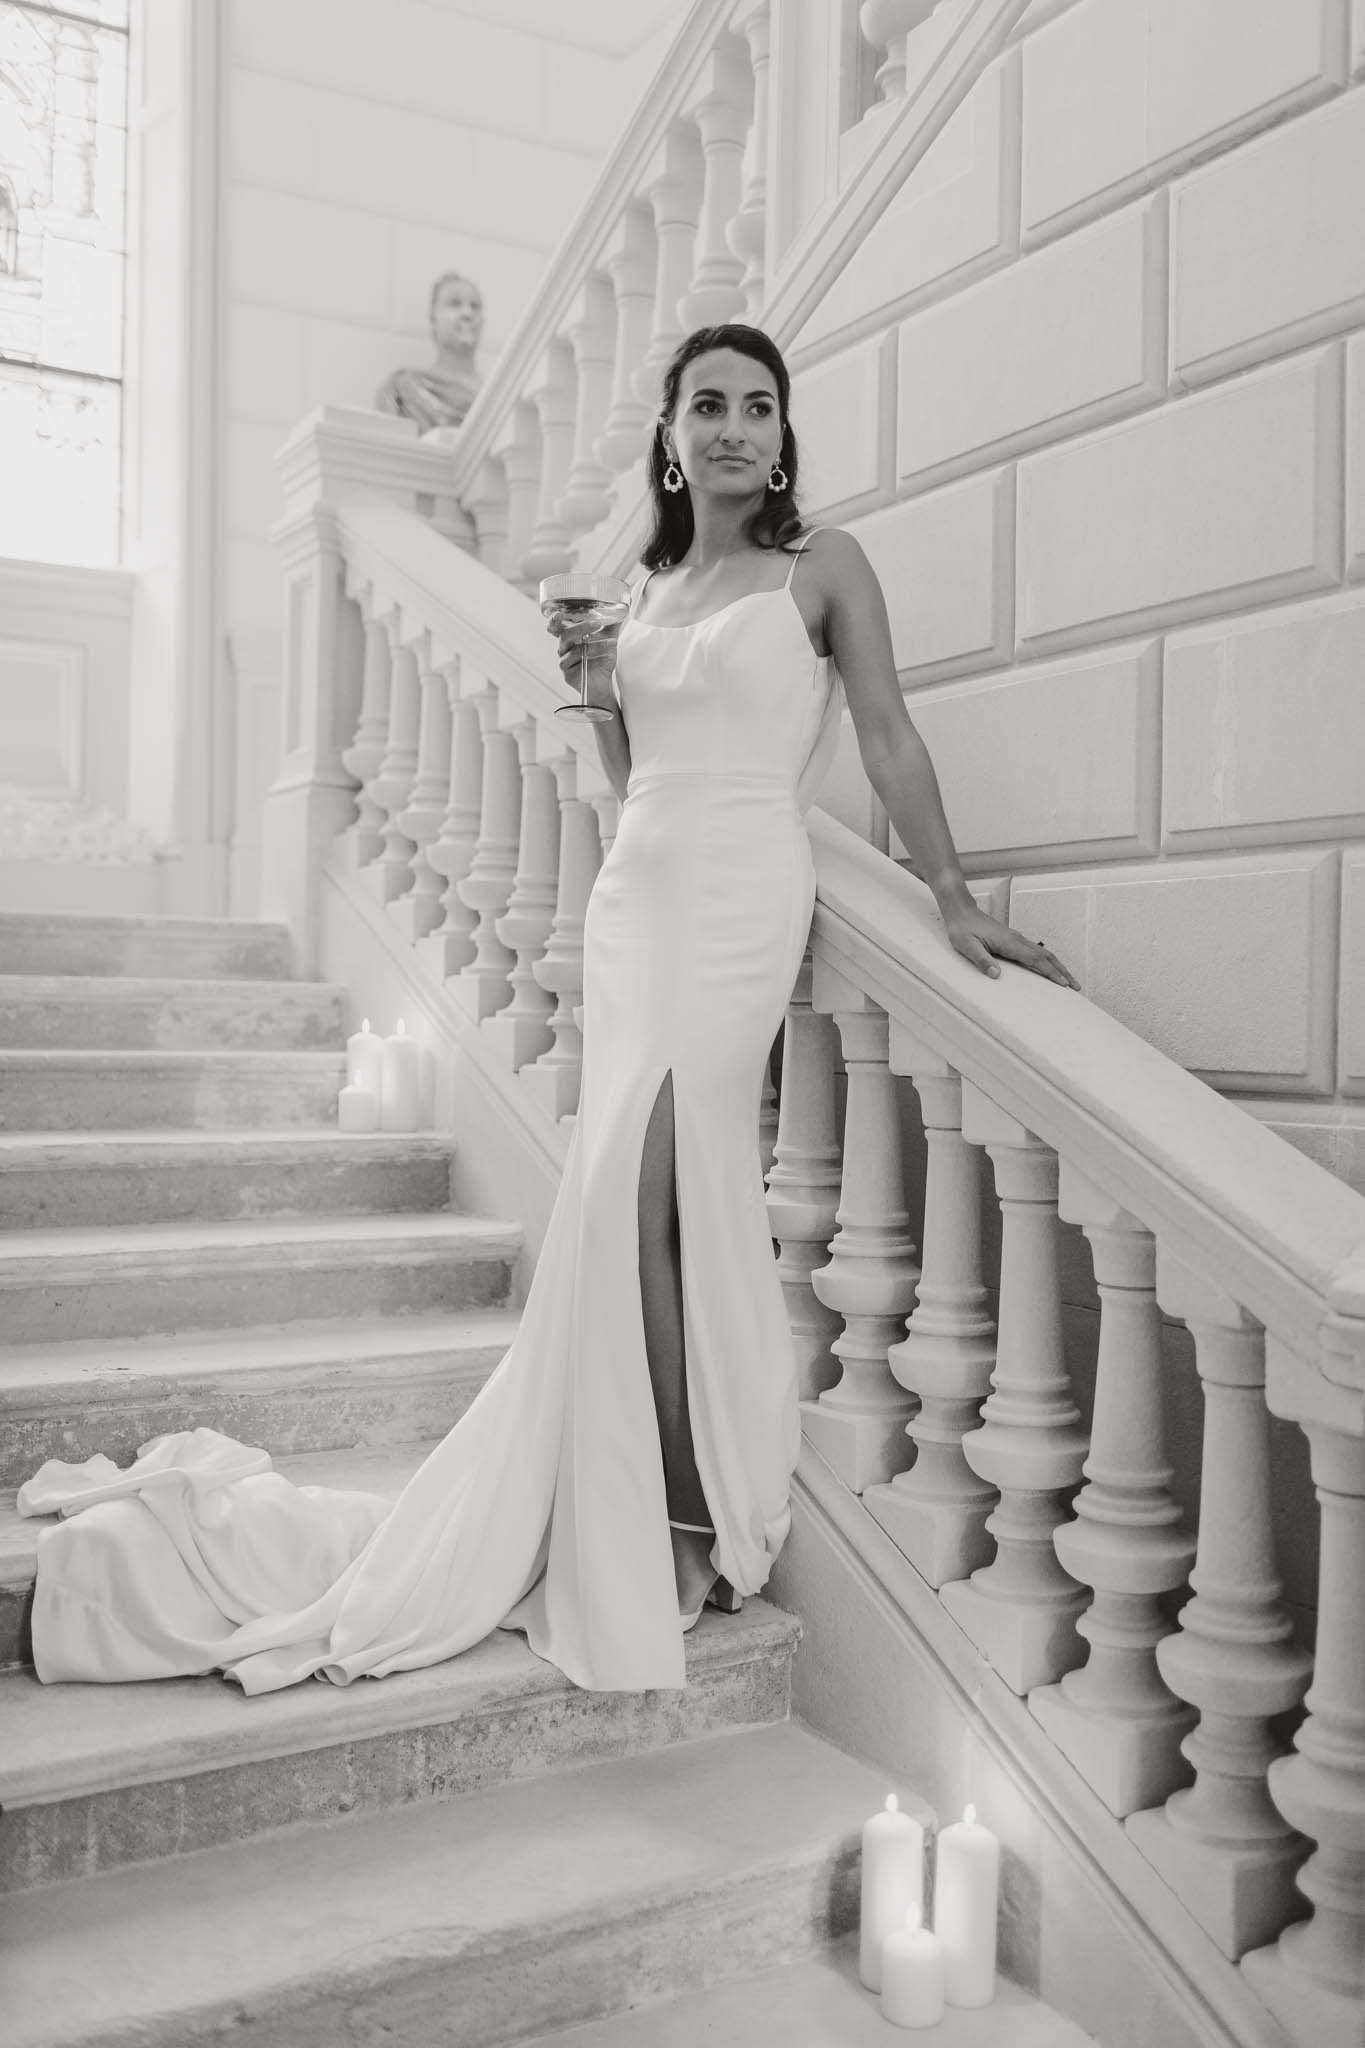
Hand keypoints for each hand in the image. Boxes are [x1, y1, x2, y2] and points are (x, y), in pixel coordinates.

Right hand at [544, 607, 621, 712]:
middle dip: (581, 628)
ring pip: (576, 650)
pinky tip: (607, 656)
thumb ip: (613, 622)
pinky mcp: (568, 675)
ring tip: (612, 643)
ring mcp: (564, 662)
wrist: (603, 683)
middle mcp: (563, 648)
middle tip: (597, 624)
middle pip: (564, 635)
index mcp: (569, 636)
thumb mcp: (609, 637)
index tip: (561, 612)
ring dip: (596, 645)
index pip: (554, 626)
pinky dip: (596, 658)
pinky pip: (580, 664)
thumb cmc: (602, 659)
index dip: (554, 619)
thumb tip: (625, 602)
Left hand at [943, 904, 1079, 987]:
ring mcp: (1017, 939)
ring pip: (1043, 953)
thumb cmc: (961, 928)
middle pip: (1047, 957)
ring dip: (1058, 966)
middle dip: (1063, 972)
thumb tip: (996, 975)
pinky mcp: (1013, 939)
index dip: (1051, 973)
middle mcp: (1017, 940)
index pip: (1036, 960)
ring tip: (1069, 979)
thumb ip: (981, 960)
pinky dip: (1048, 961)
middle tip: (1076, 986)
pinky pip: (1035, 951)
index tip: (1064, 984)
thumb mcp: (966, 947)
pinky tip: (1049, 968)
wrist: (960, 911)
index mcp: (1009, 943)